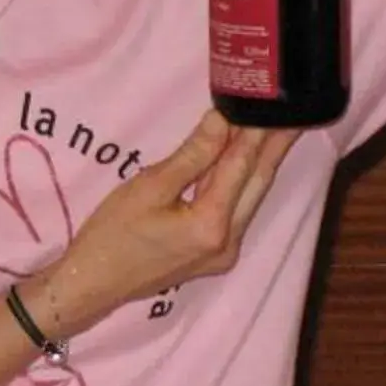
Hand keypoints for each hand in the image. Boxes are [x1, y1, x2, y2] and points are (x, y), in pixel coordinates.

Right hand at [34, 112, 295, 335]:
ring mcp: (225, 252)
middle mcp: (228, 241)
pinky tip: (246, 162)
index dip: (254, 131)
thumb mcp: (149, 187)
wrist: (93, 283)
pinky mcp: (216, 256)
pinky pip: (237, 211)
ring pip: (251, 198)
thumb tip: (223, 120)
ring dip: (261, 163)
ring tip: (278, 129)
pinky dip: (242, 184)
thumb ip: (193, 155)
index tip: (268, 102)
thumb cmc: (112, 234)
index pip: (240, 165)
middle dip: (274, 146)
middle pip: (258, 183)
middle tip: (292, 112)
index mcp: (211, 224)